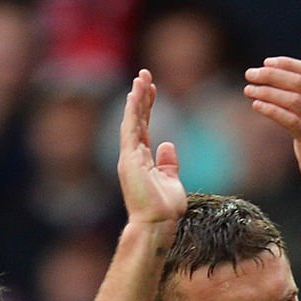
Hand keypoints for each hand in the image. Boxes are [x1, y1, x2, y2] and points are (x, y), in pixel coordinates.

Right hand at [118, 68, 187, 227]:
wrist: (157, 225)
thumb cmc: (164, 210)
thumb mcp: (172, 181)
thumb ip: (169, 163)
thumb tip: (168, 143)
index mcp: (142, 161)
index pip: (144, 128)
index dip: (147, 107)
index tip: (152, 89)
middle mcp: (133, 157)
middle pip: (136, 120)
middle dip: (141, 97)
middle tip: (145, 75)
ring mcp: (129, 158)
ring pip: (132, 121)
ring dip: (136, 98)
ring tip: (141, 77)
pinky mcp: (128, 160)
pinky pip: (130, 130)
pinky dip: (132, 112)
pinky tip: (135, 95)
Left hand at [243, 56, 300, 191]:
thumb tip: (277, 92)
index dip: (287, 63)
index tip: (266, 62)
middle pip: (297, 82)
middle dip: (271, 75)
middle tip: (250, 74)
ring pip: (293, 99)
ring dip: (268, 91)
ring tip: (248, 89)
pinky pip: (290, 120)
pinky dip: (272, 110)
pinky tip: (257, 106)